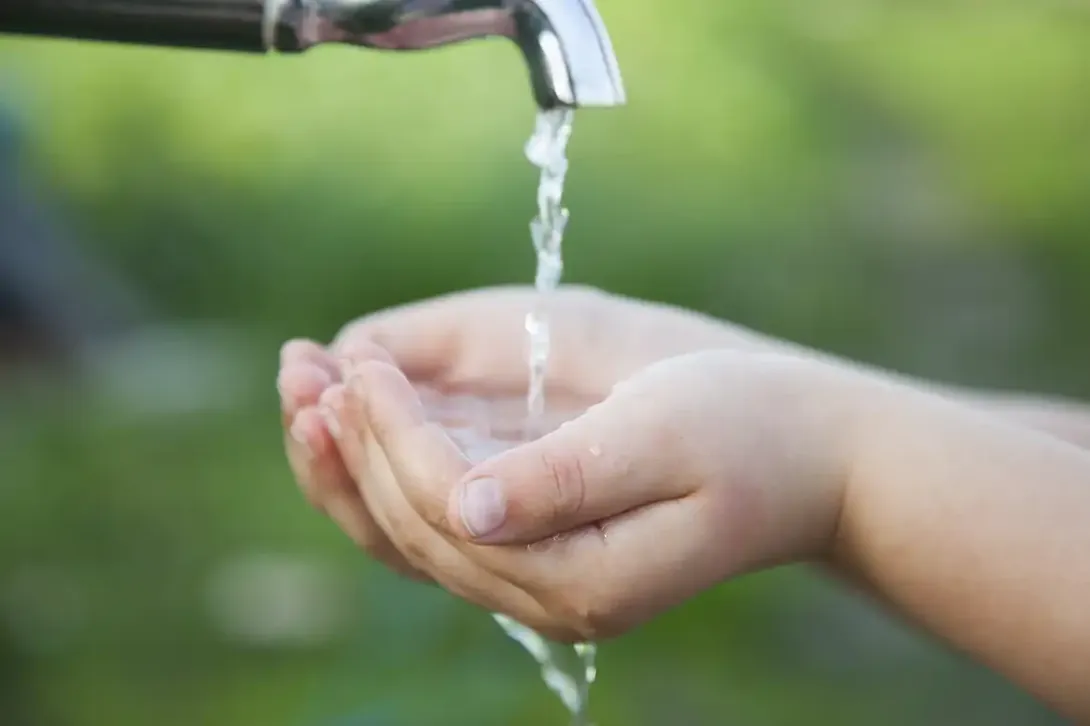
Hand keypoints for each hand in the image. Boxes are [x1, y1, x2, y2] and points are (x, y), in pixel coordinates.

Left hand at [320, 347, 861, 640]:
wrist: (805, 451)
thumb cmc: (749, 430)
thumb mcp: (666, 436)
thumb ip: (566, 477)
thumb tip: (464, 505)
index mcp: (585, 579)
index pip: (450, 512)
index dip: (394, 439)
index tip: (359, 366)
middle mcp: (549, 592)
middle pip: (411, 531)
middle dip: (349, 450)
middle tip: (299, 370)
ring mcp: (540, 572)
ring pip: (408, 535)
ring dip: (346, 465)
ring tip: (300, 390)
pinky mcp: (538, 537)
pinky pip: (435, 519)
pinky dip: (383, 468)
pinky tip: (353, 416)